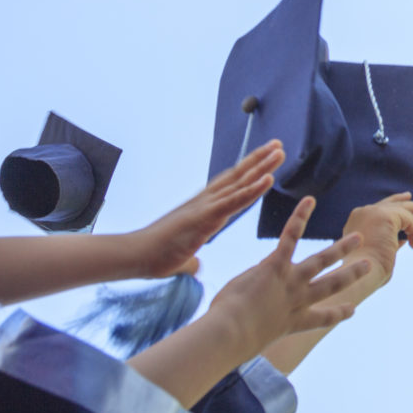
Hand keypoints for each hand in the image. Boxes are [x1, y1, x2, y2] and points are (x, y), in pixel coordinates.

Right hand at [128, 141, 284, 278]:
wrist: (134, 255)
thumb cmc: (155, 255)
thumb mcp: (181, 259)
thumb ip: (191, 260)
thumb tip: (196, 267)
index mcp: (203, 208)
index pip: (230, 186)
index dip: (248, 172)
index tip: (263, 160)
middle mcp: (206, 202)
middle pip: (238, 177)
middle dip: (259, 161)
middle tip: (278, 145)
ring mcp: (206, 207)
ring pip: (239, 184)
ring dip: (261, 168)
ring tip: (279, 152)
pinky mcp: (204, 217)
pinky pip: (234, 201)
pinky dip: (252, 190)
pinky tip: (268, 179)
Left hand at [208, 196, 372, 354]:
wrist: (231, 334)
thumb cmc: (230, 342)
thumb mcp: (245, 338)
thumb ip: (249, 323)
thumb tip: (235, 316)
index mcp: (292, 323)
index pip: (321, 318)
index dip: (339, 313)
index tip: (352, 309)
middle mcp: (298, 301)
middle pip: (332, 286)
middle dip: (352, 275)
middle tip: (368, 265)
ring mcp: (290, 282)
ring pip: (322, 261)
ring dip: (341, 248)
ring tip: (358, 237)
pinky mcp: (276, 265)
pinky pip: (291, 237)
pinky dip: (300, 217)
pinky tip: (309, 201)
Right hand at [340, 192, 412, 281]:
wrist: (359, 275)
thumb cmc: (367, 272)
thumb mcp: (379, 252)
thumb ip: (389, 241)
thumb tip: (404, 239)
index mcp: (357, 220)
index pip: (380, 208)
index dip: (396, 204)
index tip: (409, 202)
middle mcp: (363, 212)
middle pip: (393, 204)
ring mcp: (373, 212)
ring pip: (404, 212)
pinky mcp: (385, 216)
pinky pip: (408, 220)